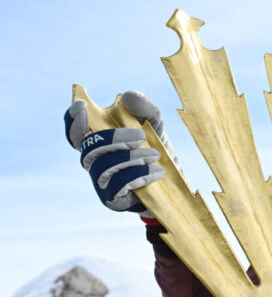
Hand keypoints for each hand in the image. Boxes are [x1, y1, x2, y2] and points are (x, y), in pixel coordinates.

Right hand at [64, 91, 178, 215]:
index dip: (73, 120)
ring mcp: (101, 182)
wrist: (174, 182)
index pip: (75, 132)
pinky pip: (117, 187)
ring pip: (103, 167)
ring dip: (131, 158)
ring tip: (155, 154)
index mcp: (98, 142)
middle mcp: (94, 162)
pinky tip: (156, 171)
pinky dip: (137, 176)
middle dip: (113, 139)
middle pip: (88, 148)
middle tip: (141, 136)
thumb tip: (127, 96)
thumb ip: (145, 109)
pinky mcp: (113, 200)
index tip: (81, 106)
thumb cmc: (157, 148)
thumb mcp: (155, 124)